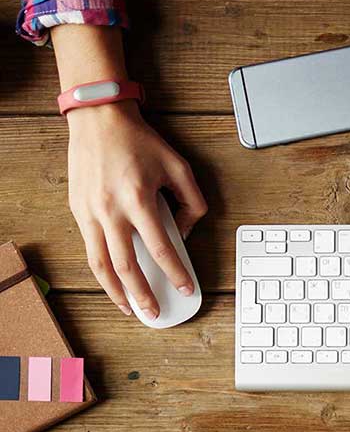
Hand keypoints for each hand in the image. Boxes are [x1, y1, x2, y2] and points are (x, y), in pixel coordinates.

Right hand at [66, 100, 206, 318]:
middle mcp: (111, 211)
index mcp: (138, 200)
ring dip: (116, 292)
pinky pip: (90, 249)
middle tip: (155, 313)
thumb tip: (185, 232)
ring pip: (101, 265)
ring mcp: (90, 213)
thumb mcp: (178, 167)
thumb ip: (191, 202)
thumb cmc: (138, 141)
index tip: (186, 288)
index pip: (162, 248)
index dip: (176, 273)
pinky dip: (102, 271)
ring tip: (130, 308)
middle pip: (127, 266)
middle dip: (142, 295)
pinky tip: (113, 282)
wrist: (98, 119)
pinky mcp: (77, 211)